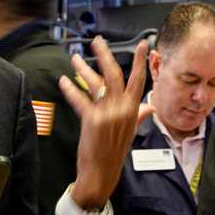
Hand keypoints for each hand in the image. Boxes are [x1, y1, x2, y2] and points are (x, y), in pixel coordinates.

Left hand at [59, 37, 151, 210]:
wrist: (102, 172)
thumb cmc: (115, 151)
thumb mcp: (130, 131)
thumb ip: (139, 115)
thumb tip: (150, 106)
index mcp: (132, 110)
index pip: (139, 81)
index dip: (140, 61)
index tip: (141, 45)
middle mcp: (122, 109)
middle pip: (114, 74)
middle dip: (105, 55)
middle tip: (96, 41)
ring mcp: (108, 114)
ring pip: (96, 83)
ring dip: (83, 69)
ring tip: (74, 59)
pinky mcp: (92, 120)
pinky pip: (80, 99)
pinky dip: (70, 90)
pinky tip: (63, 81)